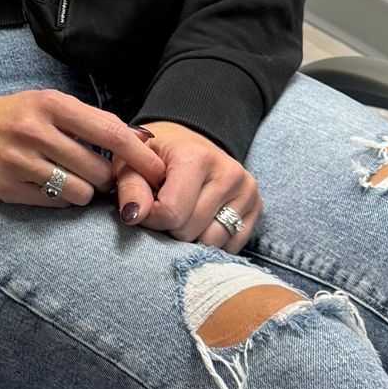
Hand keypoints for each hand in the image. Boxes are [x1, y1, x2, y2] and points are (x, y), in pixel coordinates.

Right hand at [0, 89, 166, 208]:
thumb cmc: (9, 117)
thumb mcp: (45, 104)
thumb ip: (86, 120)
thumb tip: (139, 140)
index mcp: (50, 104)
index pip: (110, 131)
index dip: (139, 154)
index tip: (158, 169)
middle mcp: (36, 131)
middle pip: (99, 169)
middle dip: (108, 178)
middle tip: (101, 174)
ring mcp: (21, 162)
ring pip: (81, 191)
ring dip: (85, 191)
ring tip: (71, 179)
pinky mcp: (10, 188)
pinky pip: (56, 203)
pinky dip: (62, 199)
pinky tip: (49, 186)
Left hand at [125, 121, 260, 249]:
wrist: (187, 142)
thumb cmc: (155, 156)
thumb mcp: (132, 163)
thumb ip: (130, 187)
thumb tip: (134, 215)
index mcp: (197, 157)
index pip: (172, 213)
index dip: (150, 218)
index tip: (145, 206)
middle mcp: (229, 172)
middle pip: (189, 231)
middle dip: (169, 228)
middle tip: (164, 207)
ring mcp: (247, 190)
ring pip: (211, 243)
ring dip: (191, 237)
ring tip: (183, 213)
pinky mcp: (257, 206)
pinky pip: (231, 246)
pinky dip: (211, 241)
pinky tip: (201, 220)